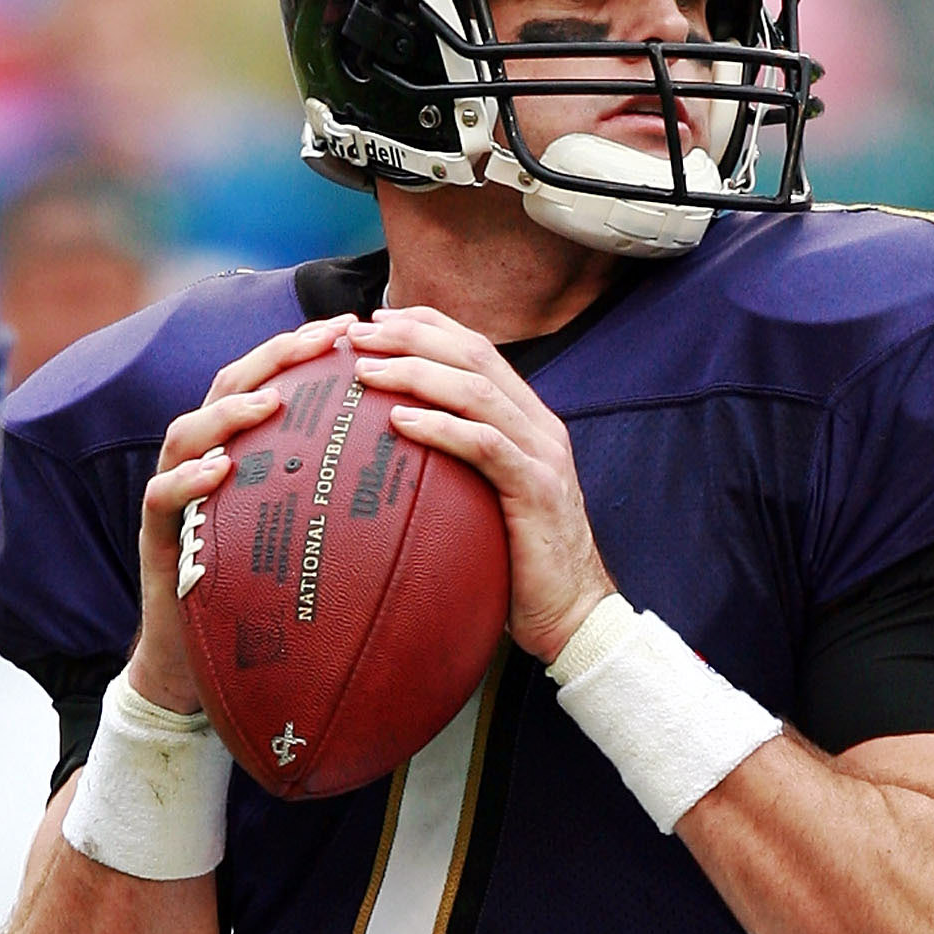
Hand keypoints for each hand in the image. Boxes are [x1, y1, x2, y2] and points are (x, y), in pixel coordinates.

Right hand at [127, 316, 357, 713]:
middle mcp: (202, 460)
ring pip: (185, 432)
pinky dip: (187, 480)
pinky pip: (161, 498)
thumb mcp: (310, 537)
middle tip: (322, 339)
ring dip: (228, 413)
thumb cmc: (265, 594)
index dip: (305, 349)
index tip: (355, 324)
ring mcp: (173, 494)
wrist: (200, 661)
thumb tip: (425, 480)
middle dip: (273, 357)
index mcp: (242, 451)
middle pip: (228, 387)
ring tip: (269, 403)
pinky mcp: (154, 536)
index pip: (270, 382)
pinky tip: (219, 471)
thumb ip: (343, 499)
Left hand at [348, 307, 615, 660]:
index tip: (377, 320)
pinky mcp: (536, 490)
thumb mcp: (485, 498)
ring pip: (477, 391)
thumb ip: (457, 463)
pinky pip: (484, 446)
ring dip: (416, 372)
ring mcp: (542, 455)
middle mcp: (539, 426)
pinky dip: (439, 426)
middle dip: (412, 335)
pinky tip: (398, 420)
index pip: (477, 350)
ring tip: (367, 370)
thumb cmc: (518, 561)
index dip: (428, 325)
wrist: (573, 613)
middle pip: (474, 356)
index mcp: (528, 420)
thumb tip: (393, 447)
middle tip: (359, 335)